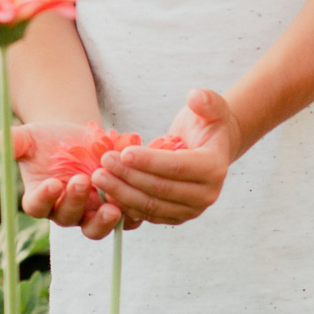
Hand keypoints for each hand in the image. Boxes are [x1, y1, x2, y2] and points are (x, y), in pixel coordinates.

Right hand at [14, 121, 138, 240]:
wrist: (78, 139)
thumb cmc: (47, 139)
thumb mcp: (30, 136)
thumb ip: (16, 141)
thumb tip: (3, 140)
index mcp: (40, 199)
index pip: (37, 207)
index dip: (44, 199)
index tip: (51, 184)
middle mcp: (66, 212)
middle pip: (69, 217)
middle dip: (76, 201)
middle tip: (82, 181)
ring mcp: (91, 213)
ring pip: (97, 226)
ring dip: (105, 220)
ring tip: (114, 206)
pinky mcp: (117, 209)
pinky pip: (126, 217)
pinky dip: (132, 209)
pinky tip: (137, 193)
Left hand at [92, 89, 235, 224]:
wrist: (209, 147)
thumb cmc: (205, 122)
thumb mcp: (210, 106)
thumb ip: (205, 100)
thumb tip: (194, 97)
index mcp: (214, 168)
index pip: (177, 168)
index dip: (149, 161)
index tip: (124, 152)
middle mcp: (206, 195)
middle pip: (160, 190)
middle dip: (129, 176)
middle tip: (104, 162)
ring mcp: (191, 210)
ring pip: (151, 206)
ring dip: (122, 193)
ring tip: (99, 176)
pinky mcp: (175, 217)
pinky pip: (147, 214)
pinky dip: (125, 205)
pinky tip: (106, 191)